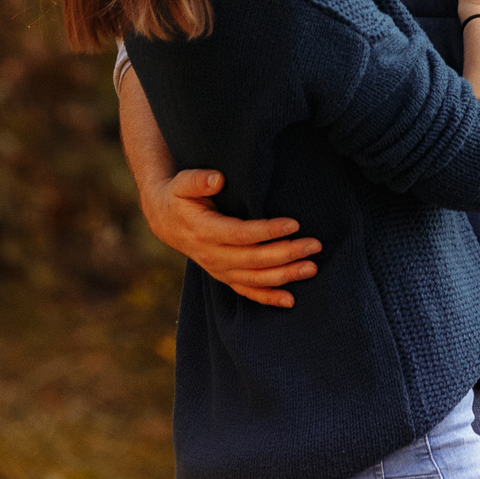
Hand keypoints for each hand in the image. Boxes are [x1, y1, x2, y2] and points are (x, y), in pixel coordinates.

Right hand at [139, 167, 320, 307]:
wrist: (166, 221)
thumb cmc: (179, 197)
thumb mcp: (182, 183)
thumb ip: (198, 180)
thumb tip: (217, 179)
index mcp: (204, 231)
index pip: (240, 234)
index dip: (267, 231)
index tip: (293, 224)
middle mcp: (212, 255)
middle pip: (253, 259)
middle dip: (286, 254)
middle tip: (313, 246)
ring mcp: (218, 269)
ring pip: (254, 278)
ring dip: (284, 276)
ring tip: (311, 268)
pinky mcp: (224, 276)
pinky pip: (247, 291)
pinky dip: (268, 298)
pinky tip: (291, 300)